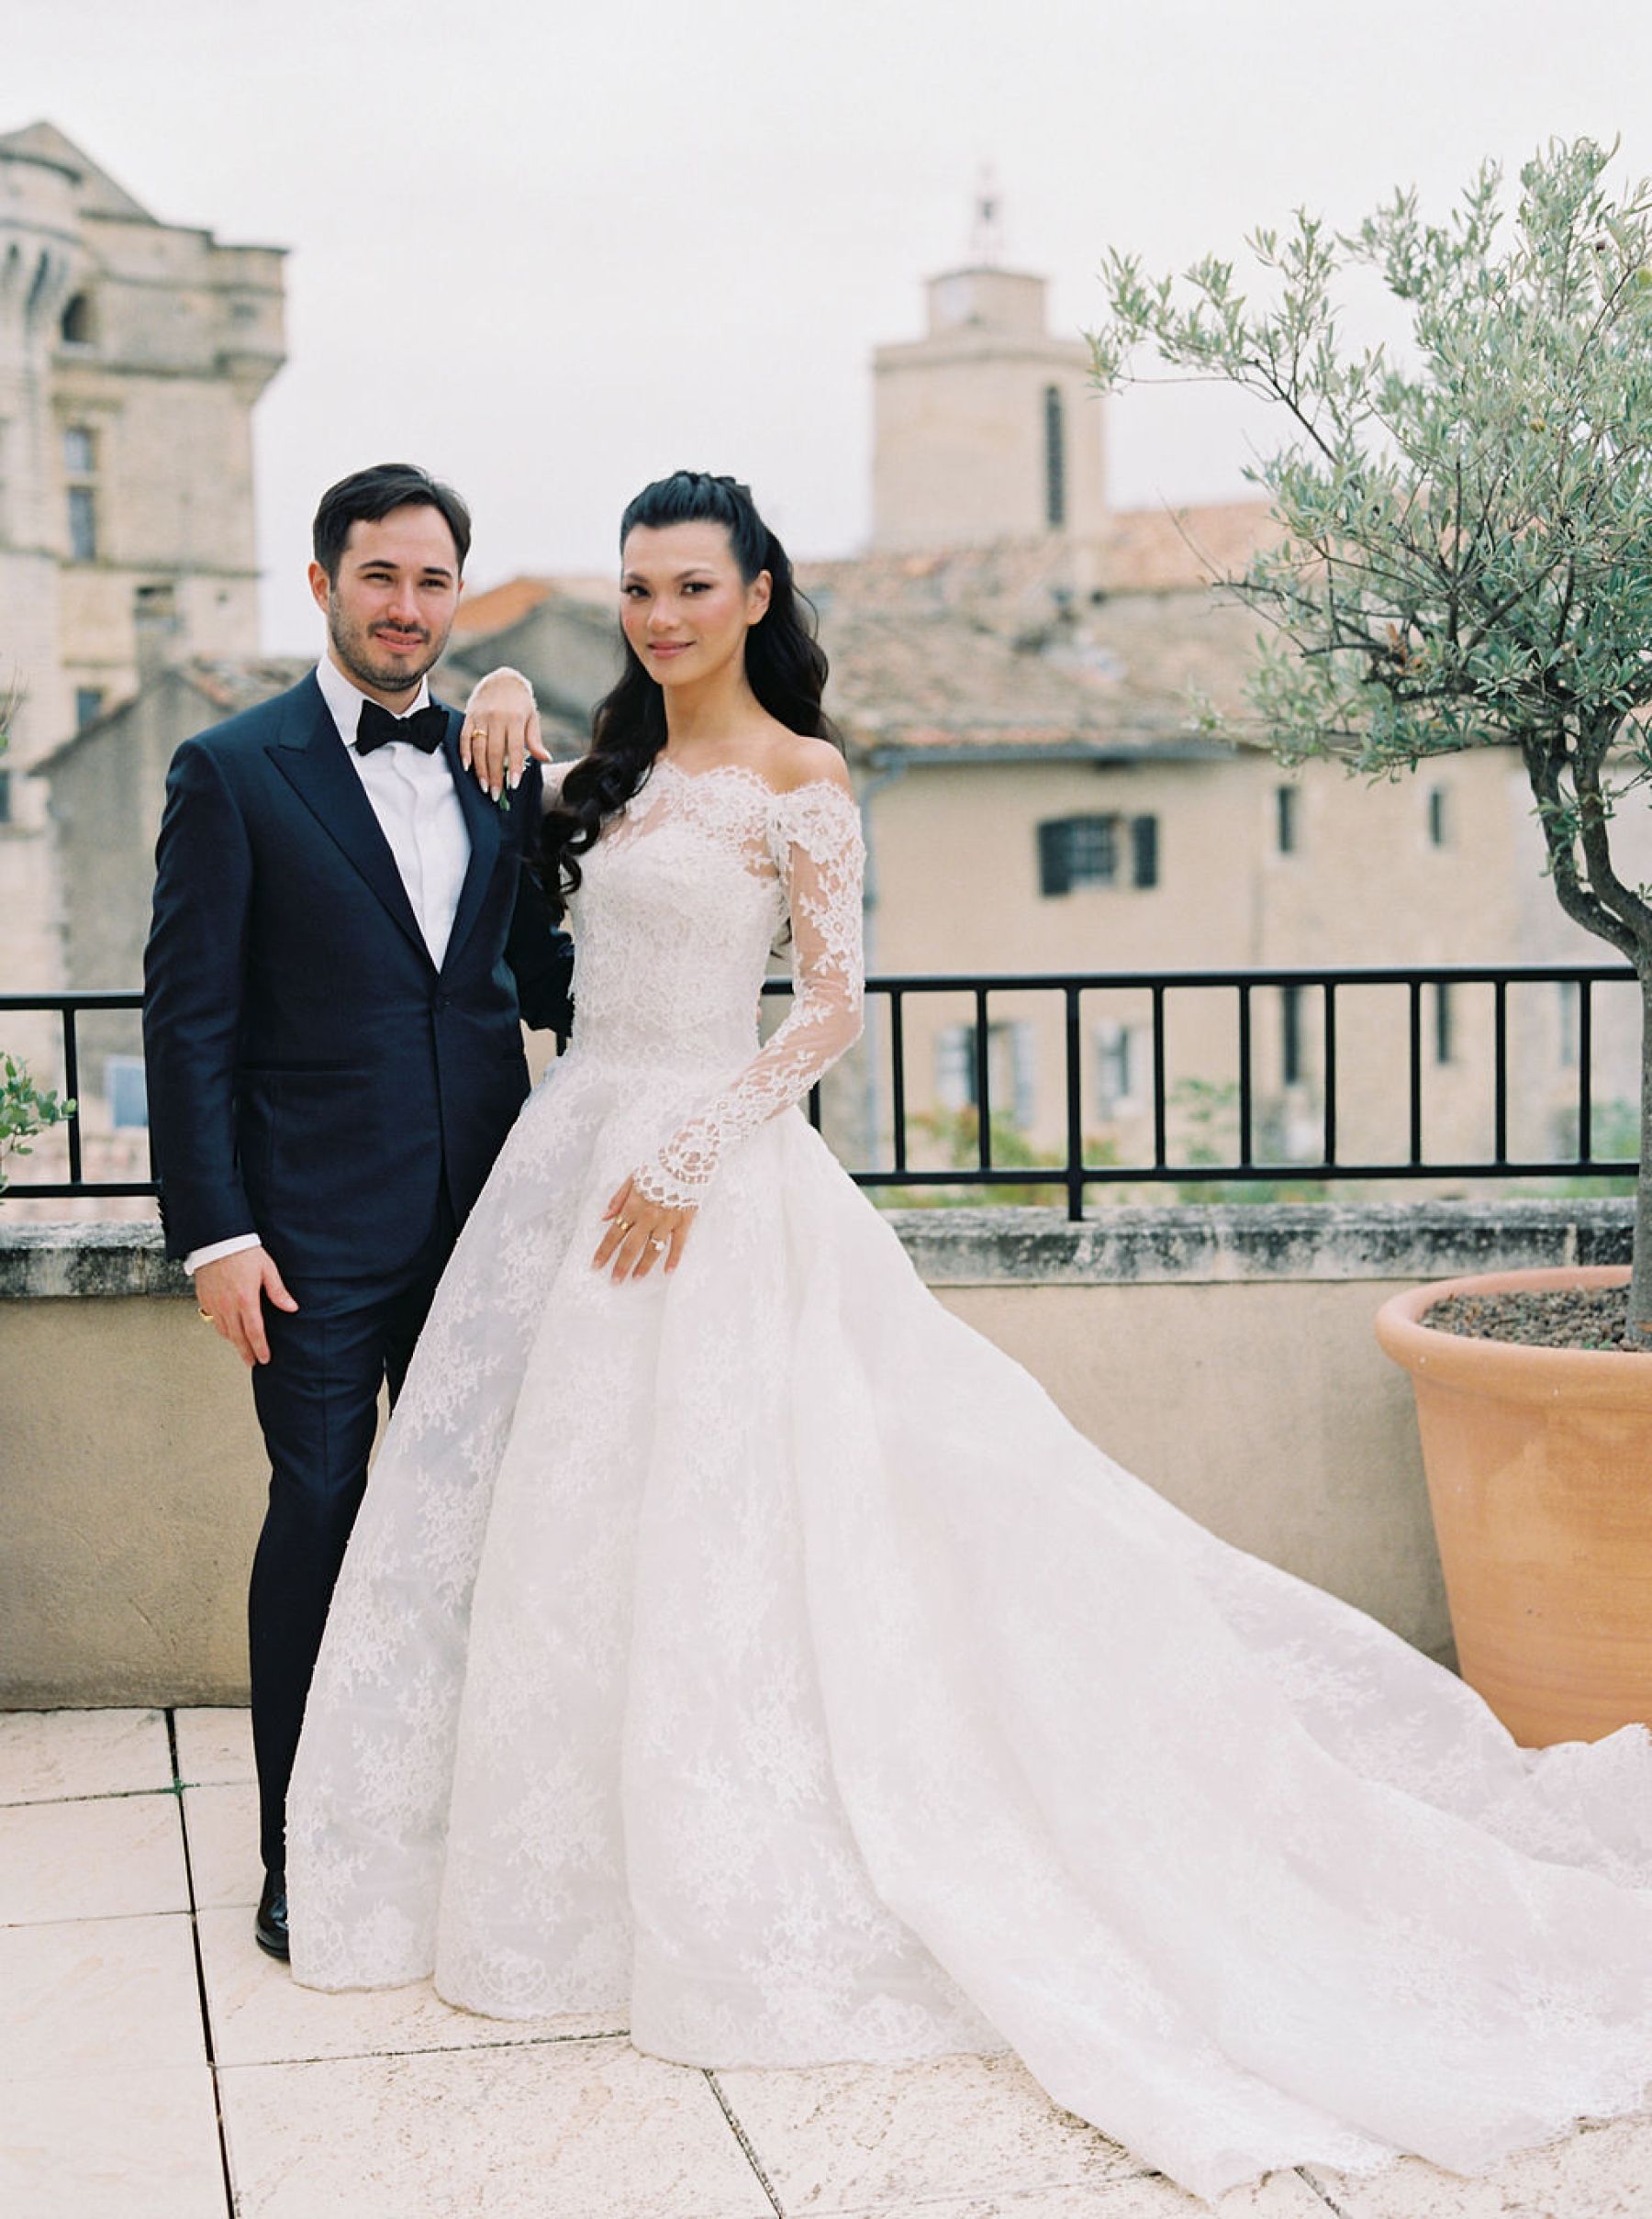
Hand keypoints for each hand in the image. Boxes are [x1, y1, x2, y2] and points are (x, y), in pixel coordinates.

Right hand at [194, 1245, 298, 1365]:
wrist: (217, 1240)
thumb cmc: (243, 1252)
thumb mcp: (267, 1269)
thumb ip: (278, 1292)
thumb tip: (292, 1308)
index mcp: (246, 1299)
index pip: (254, 1332)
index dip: (260, 1348)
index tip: (264, 1358)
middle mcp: (228, 1305)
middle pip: (237, 1337)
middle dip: (246, 1352)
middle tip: (252, 1362)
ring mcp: (214, 1303)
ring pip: (224, 1331)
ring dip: (234, 1342)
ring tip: (243, 1348)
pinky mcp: (204, 1298)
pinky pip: (213, 1320)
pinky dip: (222, 1329)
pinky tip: (228, 1330)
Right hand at [461, 670, 550, 799]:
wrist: (502, 678)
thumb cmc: (520, 702)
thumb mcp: (532, 717)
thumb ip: (535, 740)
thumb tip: (545, 759)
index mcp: (516, 719)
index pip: (516, 748)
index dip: (514, 768)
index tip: (514, 786)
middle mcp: (497, 718)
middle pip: (495, 752)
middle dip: (495, 776)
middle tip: (496, 795)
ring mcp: (481, 717)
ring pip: (478, 747)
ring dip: (480, 770)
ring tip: (484, 787)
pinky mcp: (469, 716)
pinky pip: (464, 736)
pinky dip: (464, 753)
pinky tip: (467, 768)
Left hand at [592, 1176, 694, 1283]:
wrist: (687, 1157)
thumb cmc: (658, 1166)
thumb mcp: (633, 1178)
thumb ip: (618, 1199)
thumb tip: (605, 1217)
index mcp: (633, 1205)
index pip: (614, 1233)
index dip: (604, 1251)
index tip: (596, 1266)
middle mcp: (648, 1216)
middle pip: (631, 1246)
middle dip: (621, 1265)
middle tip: (615, 1281)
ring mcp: (667, 1220)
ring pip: (653, 1249)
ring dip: (643, 1266)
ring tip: (636, 1278)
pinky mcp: (685, 1221)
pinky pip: (678, 1244)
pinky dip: (673, 1259)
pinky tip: (668, 1272)